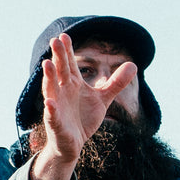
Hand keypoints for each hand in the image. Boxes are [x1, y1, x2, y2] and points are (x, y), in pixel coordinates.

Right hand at [30, 33, 136, 179]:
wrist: (73, 144)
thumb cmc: (84, 118)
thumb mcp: (103, 99)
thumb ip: (116, 83)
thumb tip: (133, 64)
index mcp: (73, 85)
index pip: (69, 65)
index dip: (67, 51)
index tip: (64, 35)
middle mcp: (62, 92)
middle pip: (60, 72)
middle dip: (58, 57)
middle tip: (55, 40)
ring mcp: (57, 107)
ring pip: (51, 90)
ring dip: (48, 78)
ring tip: (47, 64)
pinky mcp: (56, 124)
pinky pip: (52, 116)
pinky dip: (51, 110)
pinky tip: (50, 103)